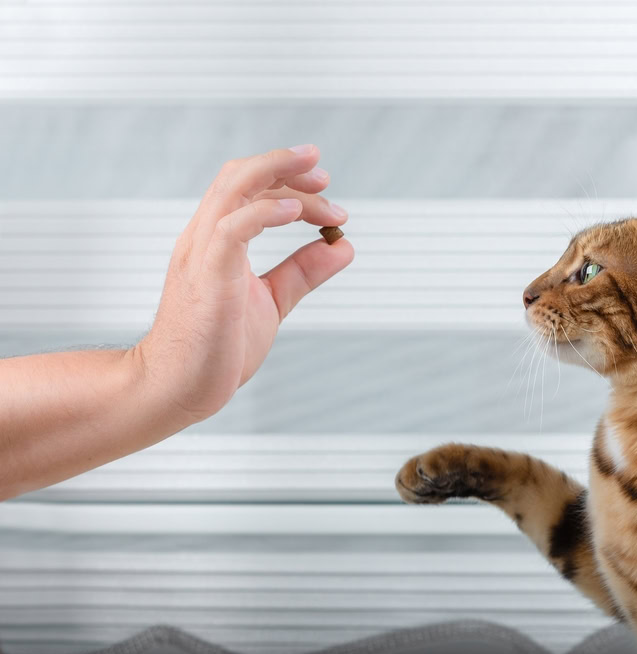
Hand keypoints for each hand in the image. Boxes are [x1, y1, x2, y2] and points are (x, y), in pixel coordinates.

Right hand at [136, 145, 353, 421]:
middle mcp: (204, 238)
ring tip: (319, 180)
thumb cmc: (217, 347)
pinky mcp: (208, 276)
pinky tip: (296, 212)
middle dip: (284, 165)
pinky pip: (232, 229)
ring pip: (233, 189)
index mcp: (216, 240)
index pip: (246, 187)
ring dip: (278, 175)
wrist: (178, 388)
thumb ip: (303, 272)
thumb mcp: (272, 300)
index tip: (326, 188)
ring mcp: (202, 254)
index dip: (287, 177)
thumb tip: (342, 247)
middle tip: (325, 176)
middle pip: (240, 176)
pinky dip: (265, 213)